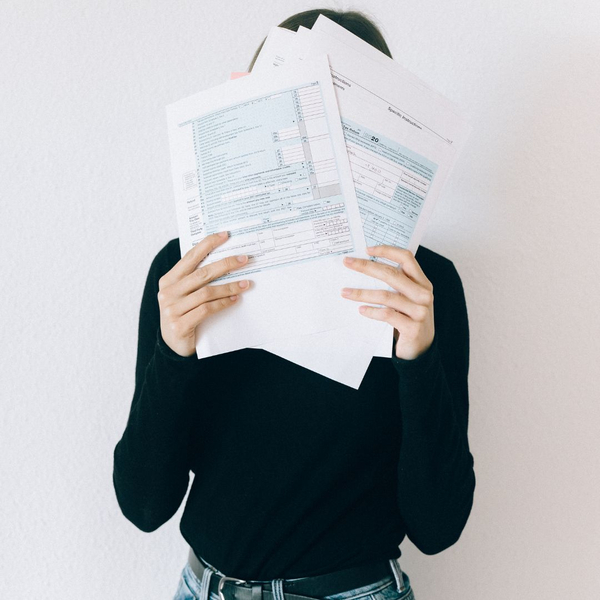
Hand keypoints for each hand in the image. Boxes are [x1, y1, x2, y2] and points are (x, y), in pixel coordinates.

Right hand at [157, 232, 250, 356]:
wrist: (173, 346)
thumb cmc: (184, 315)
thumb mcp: (185, 295)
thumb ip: (196, 280)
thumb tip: (225, 261)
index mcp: (169, 280)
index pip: (190, 257)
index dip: (208, 244)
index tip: (226, 236)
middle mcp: (168, 292)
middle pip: (202, 273)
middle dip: (226, 264)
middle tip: (244, 259)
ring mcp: (172, 309)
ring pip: (206, 292)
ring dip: (229, 286)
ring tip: (246, 284)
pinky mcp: (180, 324)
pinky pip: (207, 309)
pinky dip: (223, 303)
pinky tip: (235, 299)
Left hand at [341, 245, 434, 359]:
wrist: (422, 348)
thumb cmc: (410, 318)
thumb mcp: (408, 298)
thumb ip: (397, 284)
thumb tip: (366, 267)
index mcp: (422, 282)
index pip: (406, 258)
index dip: (387, 251)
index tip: (367, 249)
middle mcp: (423, 294)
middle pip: (392, 274)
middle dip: (366, 267)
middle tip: (348, 263)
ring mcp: (420, 311)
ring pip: (386, 296)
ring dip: (362, 293)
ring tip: (345, 292)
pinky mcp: (412, 327)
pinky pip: (387, 315)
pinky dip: (371, 312)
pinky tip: (360, 310)